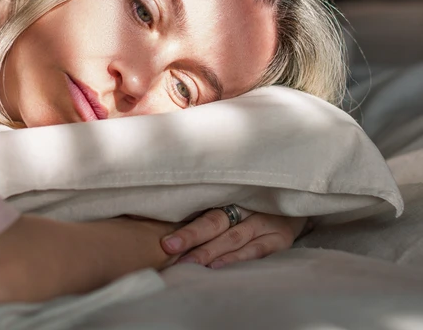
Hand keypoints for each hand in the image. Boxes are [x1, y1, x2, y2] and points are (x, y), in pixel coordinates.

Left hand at [159, 207, 307, 268]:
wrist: (296, 202)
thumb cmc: (253, 204)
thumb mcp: (232, 200)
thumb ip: (206, 211)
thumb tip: (166, 226)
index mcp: (230, 194)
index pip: (204, 210)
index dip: (186, 227)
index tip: (165, 242)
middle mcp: (248, 206)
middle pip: (215, 221)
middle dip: (192, 237)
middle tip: (169, 248)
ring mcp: (266, 222)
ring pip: (233, 238)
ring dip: (210, 252)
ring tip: (189, 263)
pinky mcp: (281, 238)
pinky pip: (256, 251)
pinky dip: (236, 259)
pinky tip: (218, 267)